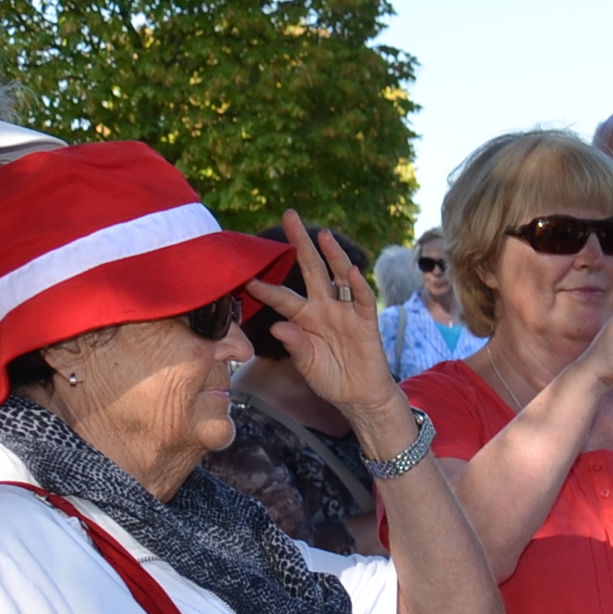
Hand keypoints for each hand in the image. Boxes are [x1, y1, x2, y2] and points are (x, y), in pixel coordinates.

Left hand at [247, 215, 400, 422]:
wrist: (360, 397)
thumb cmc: (331, 379)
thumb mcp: (307, 366)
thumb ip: (295, 346)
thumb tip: (278, 327)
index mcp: (304, 319)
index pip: (282, 298)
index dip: (265, 288)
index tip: (246, 276)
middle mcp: (324, 308)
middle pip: (311, 269)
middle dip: (300, 243)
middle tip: (288, 216)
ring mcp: (346, 312)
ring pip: (337, 277)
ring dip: (331, 255)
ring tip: (322, 233)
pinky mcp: (366, 321)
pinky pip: (362, 299)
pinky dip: (358, 285)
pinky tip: (350, 270)